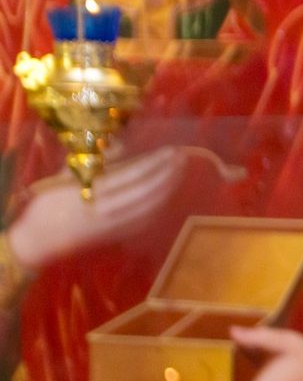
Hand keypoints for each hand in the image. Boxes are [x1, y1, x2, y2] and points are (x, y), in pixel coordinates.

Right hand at [6, 147, 191, 273]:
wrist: (41, 238)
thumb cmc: (49, 202)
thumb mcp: (67, 175)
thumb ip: (95, 160)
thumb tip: (120, 142)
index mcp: (94, 189)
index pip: (134, 173)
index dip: (156, 161)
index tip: (171, 150)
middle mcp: (109, 207)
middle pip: (149, 188)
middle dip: (169, 172)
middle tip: (182, 157)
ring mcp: (116, 223)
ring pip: (152, 205)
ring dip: (168, 187)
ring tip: (179, 171)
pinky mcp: (119, 234)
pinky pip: (146, 218)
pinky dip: (159, 205)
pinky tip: (166, 193)